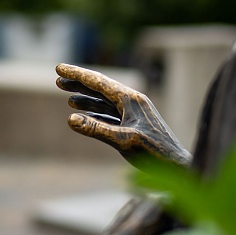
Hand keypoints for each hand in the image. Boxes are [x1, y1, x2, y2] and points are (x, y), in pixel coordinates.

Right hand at [56, 63, 191, 168]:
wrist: (177, 166)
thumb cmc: (154, 153)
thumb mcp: (123, 141)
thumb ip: (96, 129)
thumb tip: (70, 119)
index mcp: (131, 99)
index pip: (99, 82)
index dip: (78, 74)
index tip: (59, 67)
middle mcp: (133, 101)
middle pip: (101, 88)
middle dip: (79, 82)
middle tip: (58, 78)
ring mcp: (134, 113)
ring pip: (105, 100)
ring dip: (86, 97)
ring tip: (67, 94)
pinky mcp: (134, 124)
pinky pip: (110, 113)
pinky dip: (95, 111)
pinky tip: (83, 113)